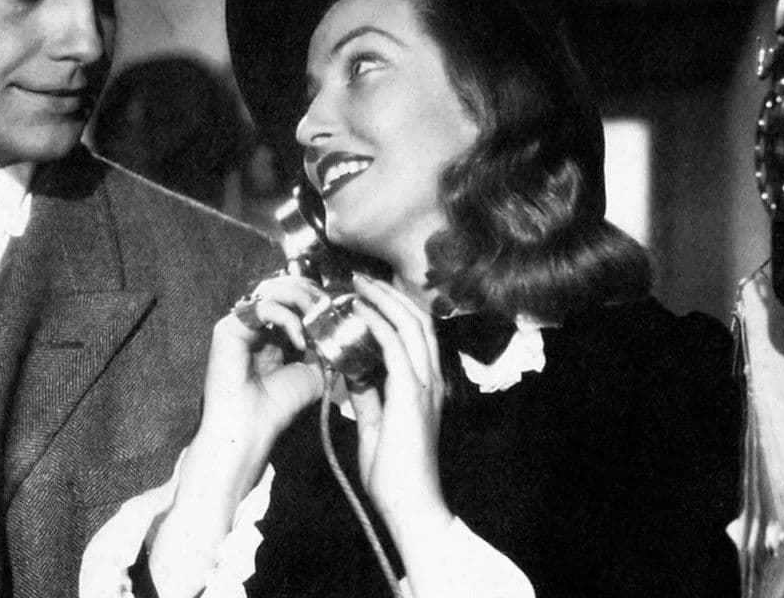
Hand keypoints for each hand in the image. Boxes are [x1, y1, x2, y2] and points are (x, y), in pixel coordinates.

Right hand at [149, 275, 327, 597]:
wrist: (249, 432)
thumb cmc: (278, 408)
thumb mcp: (312, 371)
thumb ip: (322, 345)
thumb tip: (342, 323)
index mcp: (270, 331)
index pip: (294, 296)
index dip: (318, 298)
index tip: (340, 312)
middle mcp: (253, 323)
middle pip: (283, 285)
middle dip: (313, 294)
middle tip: (331, 311)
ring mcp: (240, 323)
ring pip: (274, 290)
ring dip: (303, 302)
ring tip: (319, 322)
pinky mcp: (228, 328)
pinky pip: (263, 307)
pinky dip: (288, 318)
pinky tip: (301, 340)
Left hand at [345, 274, 451, 533]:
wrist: (411, 504)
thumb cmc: (395, 473)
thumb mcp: (376, 427)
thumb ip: (368, 398)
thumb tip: (351, 374)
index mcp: (425, 386)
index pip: (415, 335)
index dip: (394, 309)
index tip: (367, 295)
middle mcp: (431, 379)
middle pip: (417, 320)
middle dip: (389, 294)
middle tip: (361, 278)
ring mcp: (426, 385)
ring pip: (410, 325)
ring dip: (383, 300)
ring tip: (358, 284)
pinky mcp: (412, 393)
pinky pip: (395, 345)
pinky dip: (376, 322)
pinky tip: (357, 311)